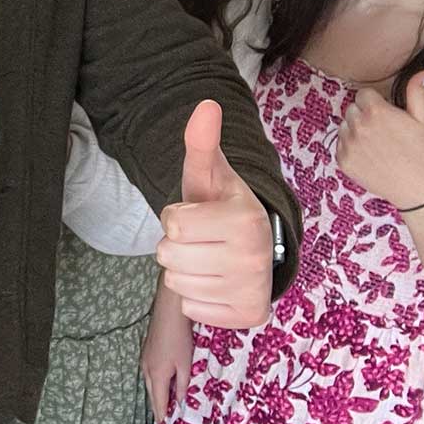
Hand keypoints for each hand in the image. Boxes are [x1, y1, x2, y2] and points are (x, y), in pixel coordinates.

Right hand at [141, 281, 193, 423]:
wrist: (168, 313)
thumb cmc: (180, 338)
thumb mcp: (185, 364)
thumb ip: (182, 384)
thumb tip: (181, 400)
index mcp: (157, 376)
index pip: (159, 402)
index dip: (162, 415)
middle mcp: (147, 370)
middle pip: (152, 395)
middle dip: (158, 407)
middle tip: (164, 419)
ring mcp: (144, 360)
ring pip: (150, 384)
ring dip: (156, 395)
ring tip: (165, 404)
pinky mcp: (146, 352)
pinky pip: (149, 374)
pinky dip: (155, 383)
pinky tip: (162, 383)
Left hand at [154, 100, 274, 328]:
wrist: (253, 245)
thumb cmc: (221, 207)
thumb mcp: (209, 175)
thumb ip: (201, 143)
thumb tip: (206, 106)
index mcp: (245, 218)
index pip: (173, 224)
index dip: (176, 217)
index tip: (198, 214)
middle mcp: (254, 257)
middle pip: (169, 256)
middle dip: (176, 245)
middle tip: (201, 239)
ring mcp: (253, 290)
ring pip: (177, 284)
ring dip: (184, 271)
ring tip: (208, 258)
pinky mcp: (248, 317)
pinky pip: (190, 309)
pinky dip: (196, 298)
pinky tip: (216, 282)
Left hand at [337, 72, 423, 209]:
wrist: (419, 189)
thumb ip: (417, 92)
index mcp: (375, 112)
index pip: (364, 95)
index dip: (377, 103)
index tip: (387, 115)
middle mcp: (357, 126)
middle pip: (352, 109)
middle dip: (365, 115)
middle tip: (384, 130)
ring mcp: (348, 145)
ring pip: (344, 126)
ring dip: (356, 131)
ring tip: (377, 144)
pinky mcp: (343, 162)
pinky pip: (340, 145)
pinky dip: (351, 148)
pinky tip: (370, 156)